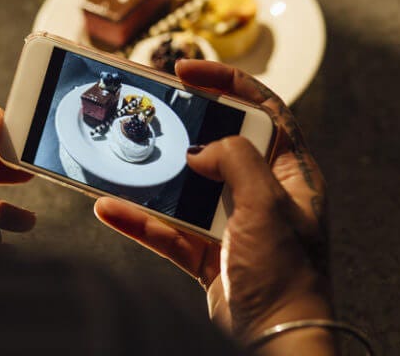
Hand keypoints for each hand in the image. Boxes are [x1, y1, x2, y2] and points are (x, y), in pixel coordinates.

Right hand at [94, 60, 331, 349]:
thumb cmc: (287, 274)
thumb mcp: (267, 205)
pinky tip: (110, 208)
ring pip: (185, 188)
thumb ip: (235, 161)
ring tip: (119, 157)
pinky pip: (166, 229)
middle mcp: (261, 193)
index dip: (228, 82)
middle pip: (216, 145)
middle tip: (147, 107)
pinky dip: (139, 220)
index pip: (263, 110)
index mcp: (289, 173)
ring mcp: (231, 224)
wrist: (276, 341)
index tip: (187, 70)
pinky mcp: (206, 253)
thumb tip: (201, 149)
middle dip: (181, 127)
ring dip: (151, 178)